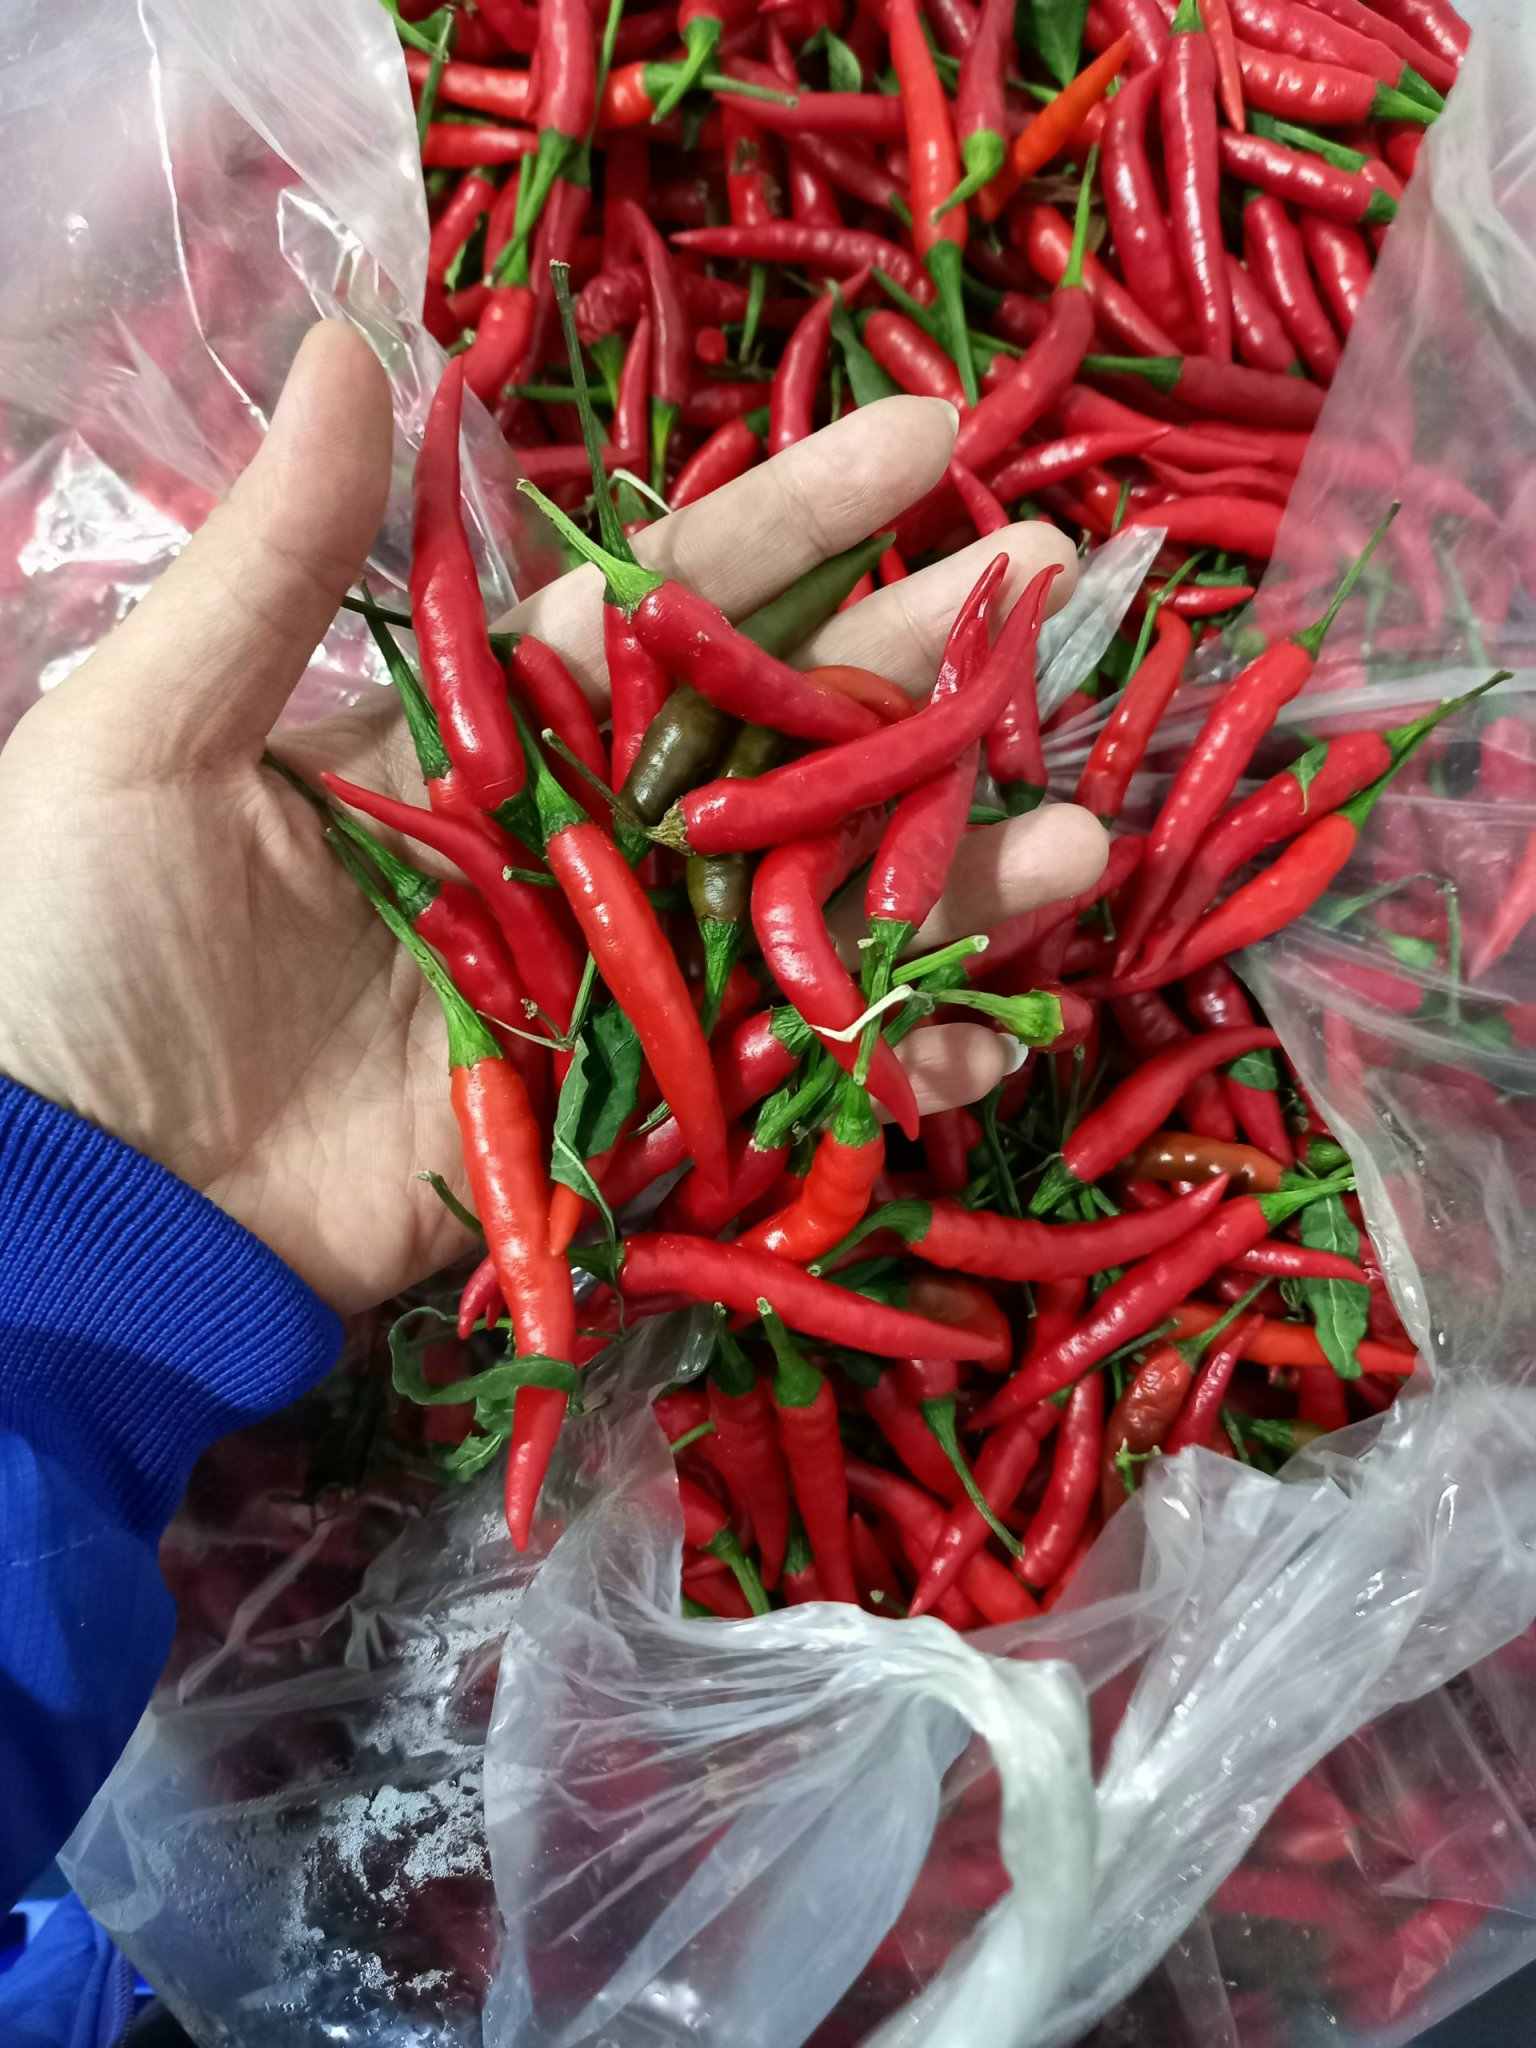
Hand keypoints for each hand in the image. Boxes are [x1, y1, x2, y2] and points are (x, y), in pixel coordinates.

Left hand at [0, 324, 1104, 1313]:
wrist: (67, 1219)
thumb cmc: (70, 961)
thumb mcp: (145, 737)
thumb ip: (278, 566)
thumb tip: (350, 345)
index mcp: (471, 741)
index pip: (661, 610)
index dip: (792, 522)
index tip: (925, 442)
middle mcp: (565, 852)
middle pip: (771, 750)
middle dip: (913, 674)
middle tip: (1052, 595)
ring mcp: (607, 993)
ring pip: (806, 917)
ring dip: (946, 879)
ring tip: (1081, 837)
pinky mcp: (624, 1127)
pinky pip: (779, 1084)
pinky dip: (883, 1065)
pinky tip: (989, 1031)